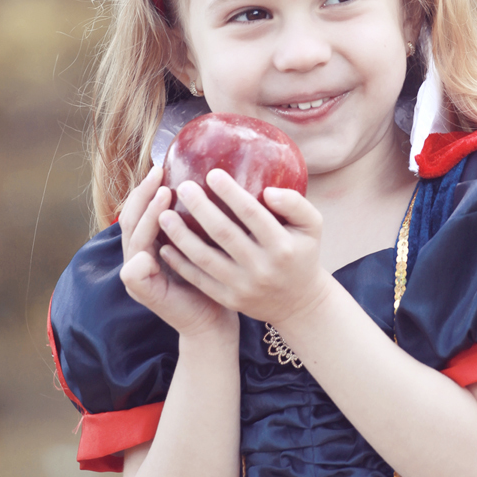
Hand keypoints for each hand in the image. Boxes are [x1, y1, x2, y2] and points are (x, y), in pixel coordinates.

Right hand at [118, 165, 236, 339]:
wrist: (212, 321)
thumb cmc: (216, 279)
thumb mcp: (208, 243)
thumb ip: (200, 219)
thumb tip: (213, 179)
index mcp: (151, 243)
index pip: (140, 209)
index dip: (146, 188)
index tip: (163, 166)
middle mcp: (139, 255)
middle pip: (130, 217)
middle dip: (142, 194)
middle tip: (159, 172)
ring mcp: (138, 273)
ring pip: (134, 237)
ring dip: (147, 214)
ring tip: (163, 195)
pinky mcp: (143, 291)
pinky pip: (136, 269)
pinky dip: (144, 251)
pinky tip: (159, 237)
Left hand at [156, 169, 329, 325]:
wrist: (299, 304)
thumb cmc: (302, 254)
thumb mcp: (313, 226)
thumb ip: (296, 204)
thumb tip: (268, 191)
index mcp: (282, 247)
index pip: (253, 215)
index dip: (231, 193)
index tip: (212, 173)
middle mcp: (262, 268)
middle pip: (224, 234)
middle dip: (201, 208)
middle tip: (183, 187)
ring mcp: (243, 287)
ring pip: (205, 258)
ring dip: (181, 236)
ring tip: (163, 214)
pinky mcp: (229, 299)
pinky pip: (199, 279)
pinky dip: (180, 263)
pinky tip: (165, 246)